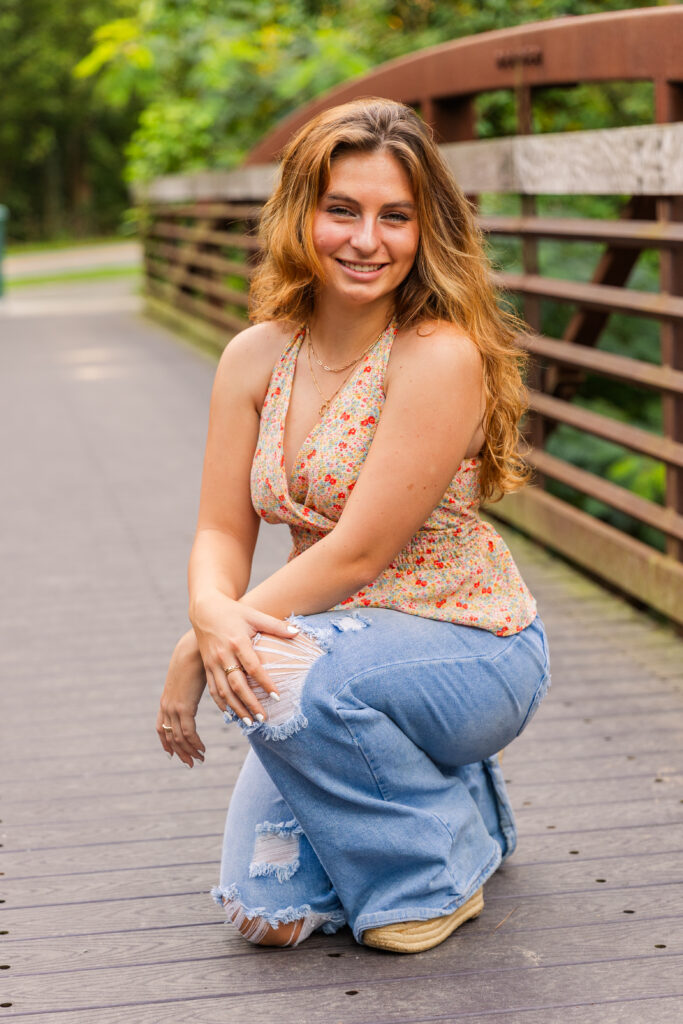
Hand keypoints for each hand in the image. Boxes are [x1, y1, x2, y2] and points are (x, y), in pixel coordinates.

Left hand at [157, 629, 206, 766]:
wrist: (193, 649)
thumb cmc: (195, 660)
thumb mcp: (189, 678)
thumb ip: (191, 688)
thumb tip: (197, 690)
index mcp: (167, 700)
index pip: (161, 727)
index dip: (166, 742)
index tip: (173, 753)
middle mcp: (167, 706)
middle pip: (170, 737)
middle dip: (180, 752)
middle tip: (190, 763)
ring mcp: (174, 708)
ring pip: (179, 738)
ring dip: (189, 751)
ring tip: (199, 759)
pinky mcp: (184, 707)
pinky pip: (188, 732)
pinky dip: (195, 744)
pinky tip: (203, 749)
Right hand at [190, 592, 299, 722]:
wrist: (205, 609)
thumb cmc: (234, 612)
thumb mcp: (254, 615)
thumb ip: (276, 625)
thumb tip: (298, 632)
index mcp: (237, 642)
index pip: (253, 667)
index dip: (265, 683)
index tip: (277, 697)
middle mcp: (223, 655)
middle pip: (237, 685)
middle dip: (250, 704)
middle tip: (263, 718)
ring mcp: (212, 663)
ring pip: (223, 691)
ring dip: (236, 708)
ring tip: (249, 722)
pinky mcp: (207, 667)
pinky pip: (212, 689)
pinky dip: (221, 704)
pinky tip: (231, 714)